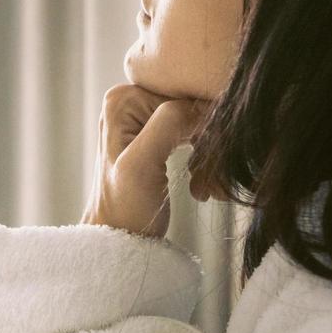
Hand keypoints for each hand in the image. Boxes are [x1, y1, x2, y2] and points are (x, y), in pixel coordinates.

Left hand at [80, 84, 210, 237]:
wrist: (119, 240)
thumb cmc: (124, 207)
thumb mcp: (142, 164)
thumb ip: (167, 124)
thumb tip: (198, 104)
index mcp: (122, 98)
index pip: (181, 92)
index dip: (204, 119)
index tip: (212, 150)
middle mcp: (131, 99)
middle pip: (189, 105)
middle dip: (206, 139)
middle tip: (206, 177)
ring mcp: (144, 116)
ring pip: (197, 122)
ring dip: (207, 153)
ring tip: (202, 183)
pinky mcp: (157, 134)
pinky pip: (195, 134)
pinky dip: (203, 158)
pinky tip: (198, 182)